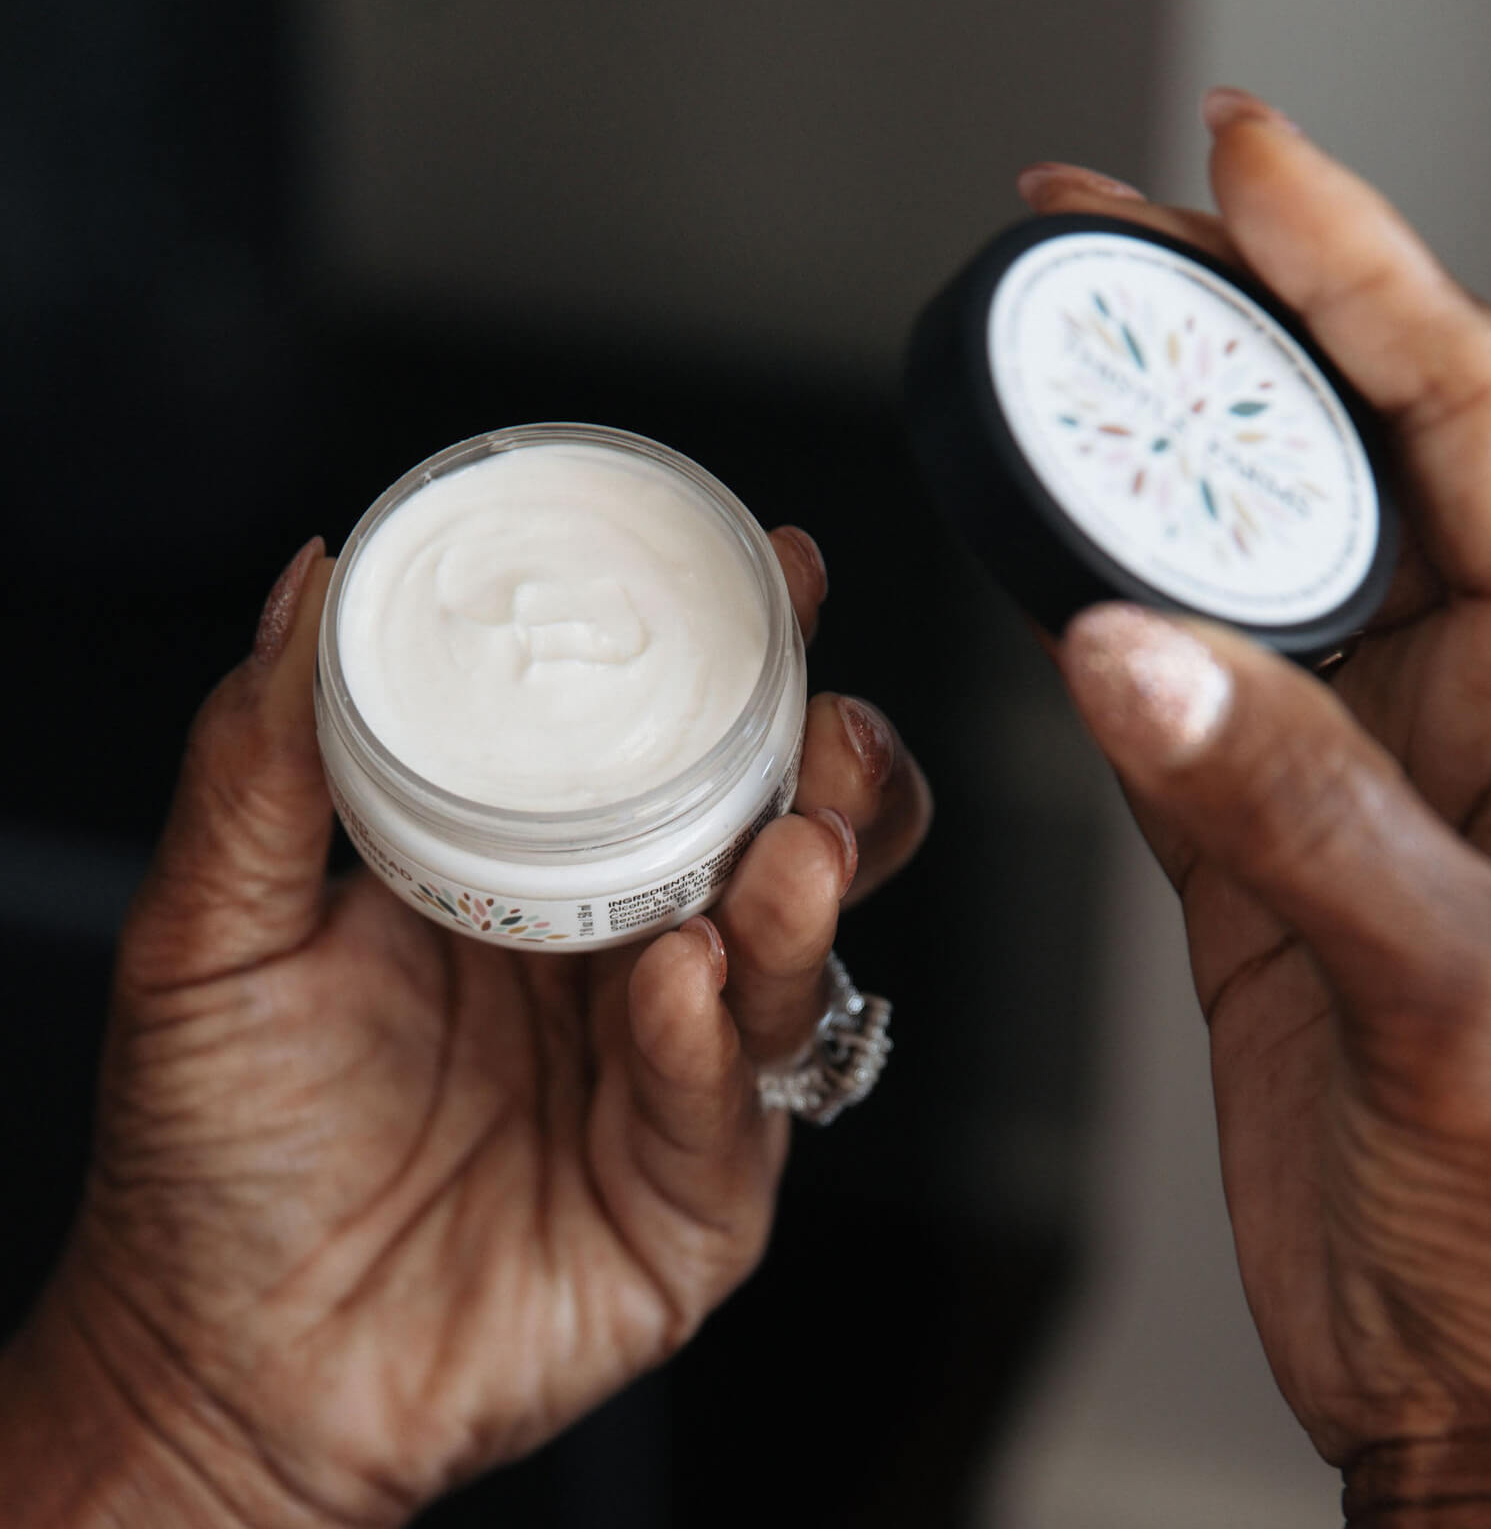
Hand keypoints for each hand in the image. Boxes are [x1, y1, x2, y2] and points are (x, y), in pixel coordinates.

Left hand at [0, 526, 928, 1526]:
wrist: (228, 1364)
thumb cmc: (221, 1150)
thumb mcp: (212, 932)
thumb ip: (260, 761)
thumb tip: (312, 584)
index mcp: (545, 880)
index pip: (673, 747)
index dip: (742, 658)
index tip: (777, 571)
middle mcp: (634, 961)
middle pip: (784, 835)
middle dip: (833, 765)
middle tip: (821, 718)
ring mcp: (677, 1076)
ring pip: (799, 960)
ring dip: (807, 891)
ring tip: (786, 848)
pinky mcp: (695, 1194)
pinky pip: (731, 1102)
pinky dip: (716, 1037)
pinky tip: (683, 994)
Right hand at [1030, 91, 1490, 1518]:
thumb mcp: (1471, 999)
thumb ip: (1295, 815)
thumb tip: (1132, 655)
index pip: (1473, 420)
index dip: (1362, 272)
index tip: (1251, 162)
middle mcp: (1473, 712)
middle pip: (1334, 459)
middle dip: (1220, 333)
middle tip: (1097, 243)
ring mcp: (1349, 778)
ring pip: (1229, 571)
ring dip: (1139, 474)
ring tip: (1045, 371)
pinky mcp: (1253, 857)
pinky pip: (1160, 701)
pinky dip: (1089, 629)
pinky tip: (1036, 566)